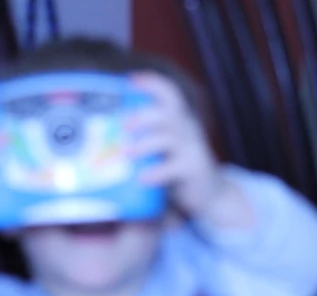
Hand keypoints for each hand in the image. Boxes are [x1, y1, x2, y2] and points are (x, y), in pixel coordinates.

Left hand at [128, 73, 254, 228]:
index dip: (153, 84)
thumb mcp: (163, 151)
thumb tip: (105, 145)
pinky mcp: (194, 170)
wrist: (210, 193)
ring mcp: (192, 149)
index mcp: (178, 121)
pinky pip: (175, 167)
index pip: (170, 95)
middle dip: (144, 116)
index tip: (131, 80)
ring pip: (170, 139)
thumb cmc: (177, 169)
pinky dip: (158, 172)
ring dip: (146, 144)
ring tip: (128, 153)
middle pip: (168, 113)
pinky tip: (143, 178)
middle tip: (123, 125)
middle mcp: (187, 130)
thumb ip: (144, 143)